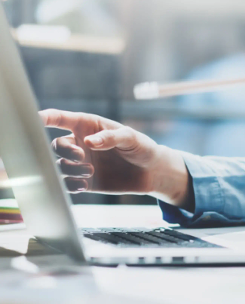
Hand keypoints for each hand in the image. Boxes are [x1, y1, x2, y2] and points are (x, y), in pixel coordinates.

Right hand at [40, 109, 191, 206]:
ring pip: (60, 165)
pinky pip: (68, 184)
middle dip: (64, 150)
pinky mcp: (85, 181)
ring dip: (70, 168)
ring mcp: (82, 163)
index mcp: (88, 126)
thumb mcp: (130, 137)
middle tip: (81, 156)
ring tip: (90, 171)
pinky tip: (83, 185)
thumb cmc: (141, 147)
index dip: (45, 118)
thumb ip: (110, 137)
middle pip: (56, 145)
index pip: (60, 118)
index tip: (34, 119)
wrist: (151, 172)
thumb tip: (89, 142)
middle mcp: (80, 143)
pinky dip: (71, 185)